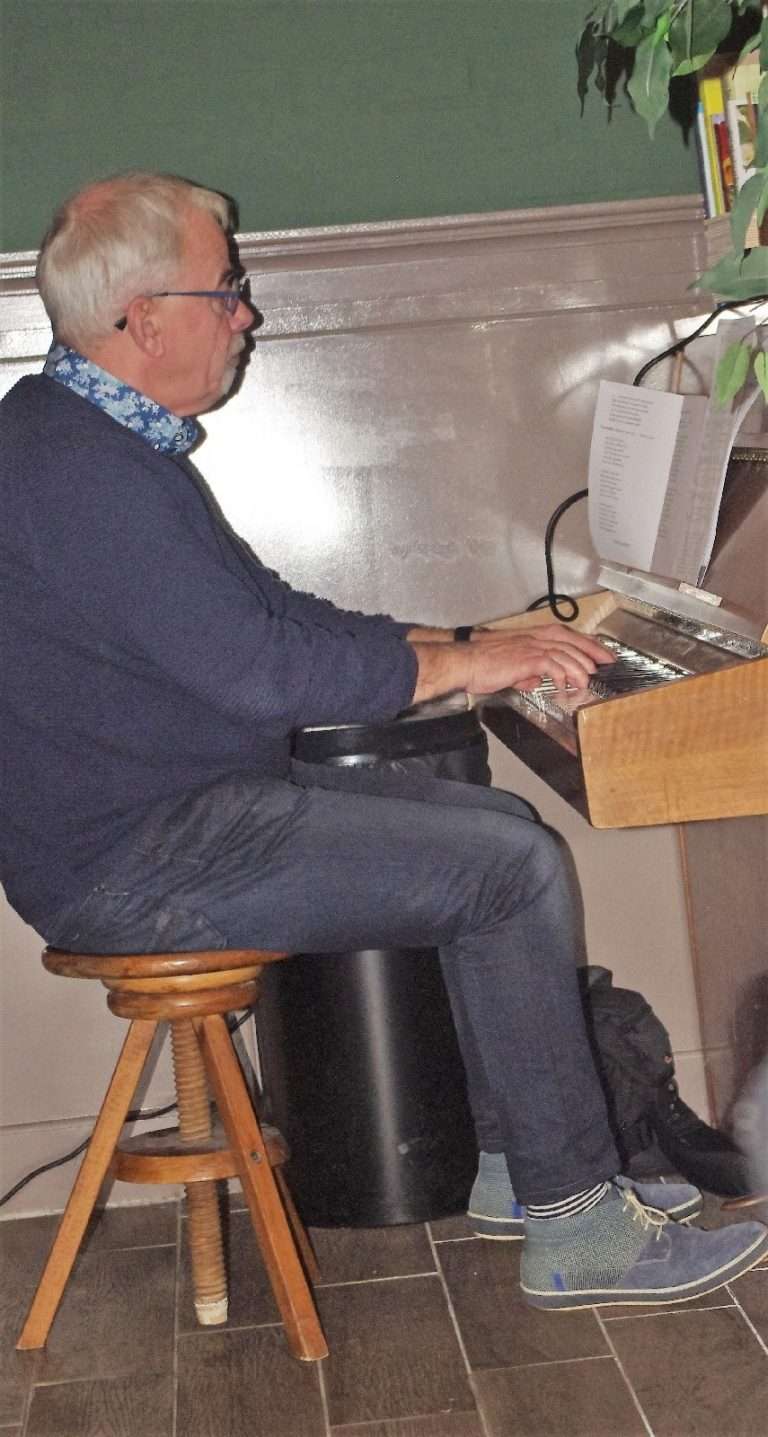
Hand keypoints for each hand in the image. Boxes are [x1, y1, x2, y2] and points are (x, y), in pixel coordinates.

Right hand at [465, 624, 611, 695]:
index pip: (566, 635)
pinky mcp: (526, 659)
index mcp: (531, 636)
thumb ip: (526, 672)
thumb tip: (536, 680)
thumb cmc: (481, 664)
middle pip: (572, 640)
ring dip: (580, 667)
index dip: (586, 643)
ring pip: (565, 653)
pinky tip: (566, 686)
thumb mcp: (509, 667)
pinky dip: (563, 676)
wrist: (464, 662)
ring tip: (588, 680)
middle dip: (592, 651)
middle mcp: (534, 637)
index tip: (600, 652)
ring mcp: (530, 647)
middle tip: (606, 663)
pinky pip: (552, 665)